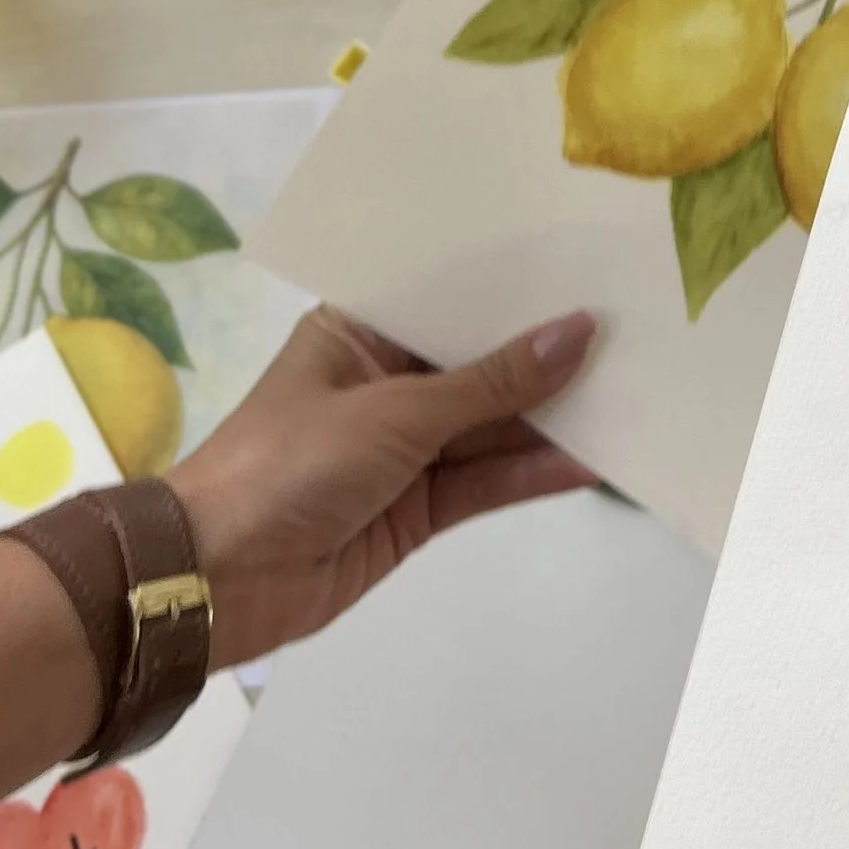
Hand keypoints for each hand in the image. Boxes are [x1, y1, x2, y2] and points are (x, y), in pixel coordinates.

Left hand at [168, 305, 597, 666]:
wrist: (216, 578)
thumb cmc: (290, 462)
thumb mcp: (397, 411)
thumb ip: (494, 381)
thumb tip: (578, 330)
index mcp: (356, 335)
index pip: (447, 302)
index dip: (514, 292)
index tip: (587, 270)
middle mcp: (383, 384)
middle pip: (477, 366)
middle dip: (544, 357)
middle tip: (632, 332)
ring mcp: (401, 451)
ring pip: (488, 428)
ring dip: (548, 420)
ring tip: (631, 396)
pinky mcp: (415, 509)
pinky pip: (483, 483)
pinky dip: (531, 474)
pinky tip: (589, 460)